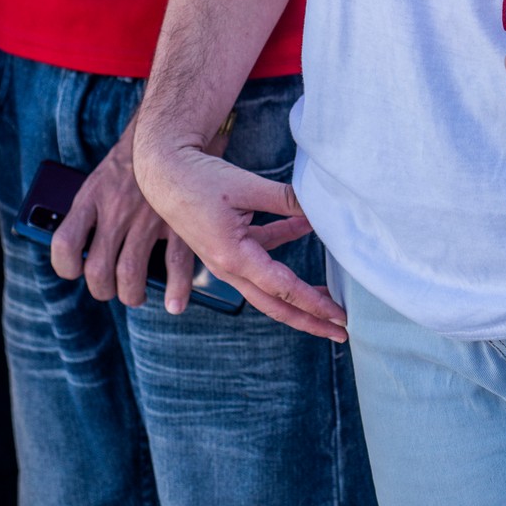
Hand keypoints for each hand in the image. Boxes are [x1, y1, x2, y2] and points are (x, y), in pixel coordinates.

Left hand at [50, 117, 195, 311]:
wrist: (168, 129)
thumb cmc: (130, 160)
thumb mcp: (100, 178)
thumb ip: (90, 211)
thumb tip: (79, 252)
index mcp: (91, 197)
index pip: (63, 244)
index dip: (65, 267)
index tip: (74, 271)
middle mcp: (116, 210)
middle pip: (98, 271)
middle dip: (103, 289)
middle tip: (112, 288)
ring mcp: (147, 217)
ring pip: (130, 276)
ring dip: (132, 294)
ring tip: (136, 293)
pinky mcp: (176, 220)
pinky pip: (174, 266)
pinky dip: (175, 291)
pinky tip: (174, 303)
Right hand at [132, 135, 344, 339]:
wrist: (164, 173)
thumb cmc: (200, 180)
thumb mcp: (247, 187)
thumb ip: (285, 200)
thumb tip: (320, 208)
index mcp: (233, 258)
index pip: (283, 290)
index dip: (314, 304)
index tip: (338, 317)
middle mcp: (230, 267)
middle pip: (276, 305)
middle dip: (310, 320)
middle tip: (340, 332)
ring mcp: (227, 259)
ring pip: (270, 285)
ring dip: (299, 290)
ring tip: (329, 294)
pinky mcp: (227, 246)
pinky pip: (262, 254)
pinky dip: (284, 242)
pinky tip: (304, 226)